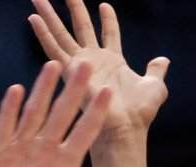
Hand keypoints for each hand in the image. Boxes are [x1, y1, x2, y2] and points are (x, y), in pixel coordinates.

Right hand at [0, 61, 141, 166]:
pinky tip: (16, 90)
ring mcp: (22, 149)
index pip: (85, 132)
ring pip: (34, 114)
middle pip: (62, 114)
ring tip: (52, 66)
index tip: (109, 92)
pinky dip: (10, 110)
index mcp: (67, 163)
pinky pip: (5, 127)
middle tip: (87, 64)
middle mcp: (46, 150)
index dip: (96, 113)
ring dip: (42, 91)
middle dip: (73, 90)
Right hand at [29, 0, 168, 137]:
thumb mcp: (155, 86)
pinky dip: (43, 34)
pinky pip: (53, 49)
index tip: (105, 5)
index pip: (109, 34)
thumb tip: (163, 59)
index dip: (108, 20)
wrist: (126, 126)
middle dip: (74, 9)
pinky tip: (33, 19)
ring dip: (50, 16)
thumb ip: (156, 70)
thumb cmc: (139, 112)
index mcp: (113, 61)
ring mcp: (80, 65)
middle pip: (81, 28)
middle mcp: (94, 60)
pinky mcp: (70, 71)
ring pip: (62, 34)